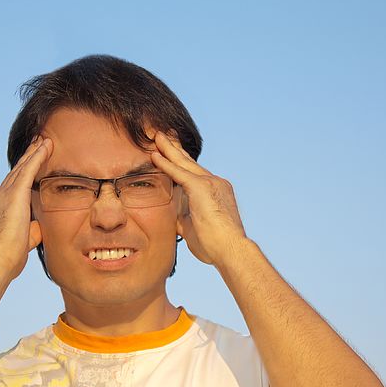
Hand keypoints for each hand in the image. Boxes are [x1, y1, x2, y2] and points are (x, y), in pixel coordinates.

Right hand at [0, 136, 53, 282]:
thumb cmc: (5, 261)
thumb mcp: (21, 243)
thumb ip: (29, 232)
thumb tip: (37, 228)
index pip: (13, 187)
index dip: (23, 174)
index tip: (30, 163)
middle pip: (16, 173)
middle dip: (28, 158)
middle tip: (38, 143)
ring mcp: (3, 195)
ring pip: (22, 168)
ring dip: (34, 153)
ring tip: (44, 140)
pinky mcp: (13, 196)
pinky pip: (28, 171)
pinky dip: (37, 157)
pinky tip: (46, 146)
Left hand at [150, 130, 246, 266]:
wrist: (230, 250)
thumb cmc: (215, 247)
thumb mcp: (195, 230)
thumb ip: (185, 219)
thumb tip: (174, 218)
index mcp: (215, 192)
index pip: (194, 174)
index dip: (181, 163)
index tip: (171, 154)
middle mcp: (215, 182)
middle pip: (190, 162)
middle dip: (175, 149)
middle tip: (162, 136)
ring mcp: (210, 183)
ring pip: (184, 162)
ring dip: (168, 149)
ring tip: (155, 137)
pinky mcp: (202, 187)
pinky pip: (179, 173)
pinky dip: (166, 164)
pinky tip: (154, 156)